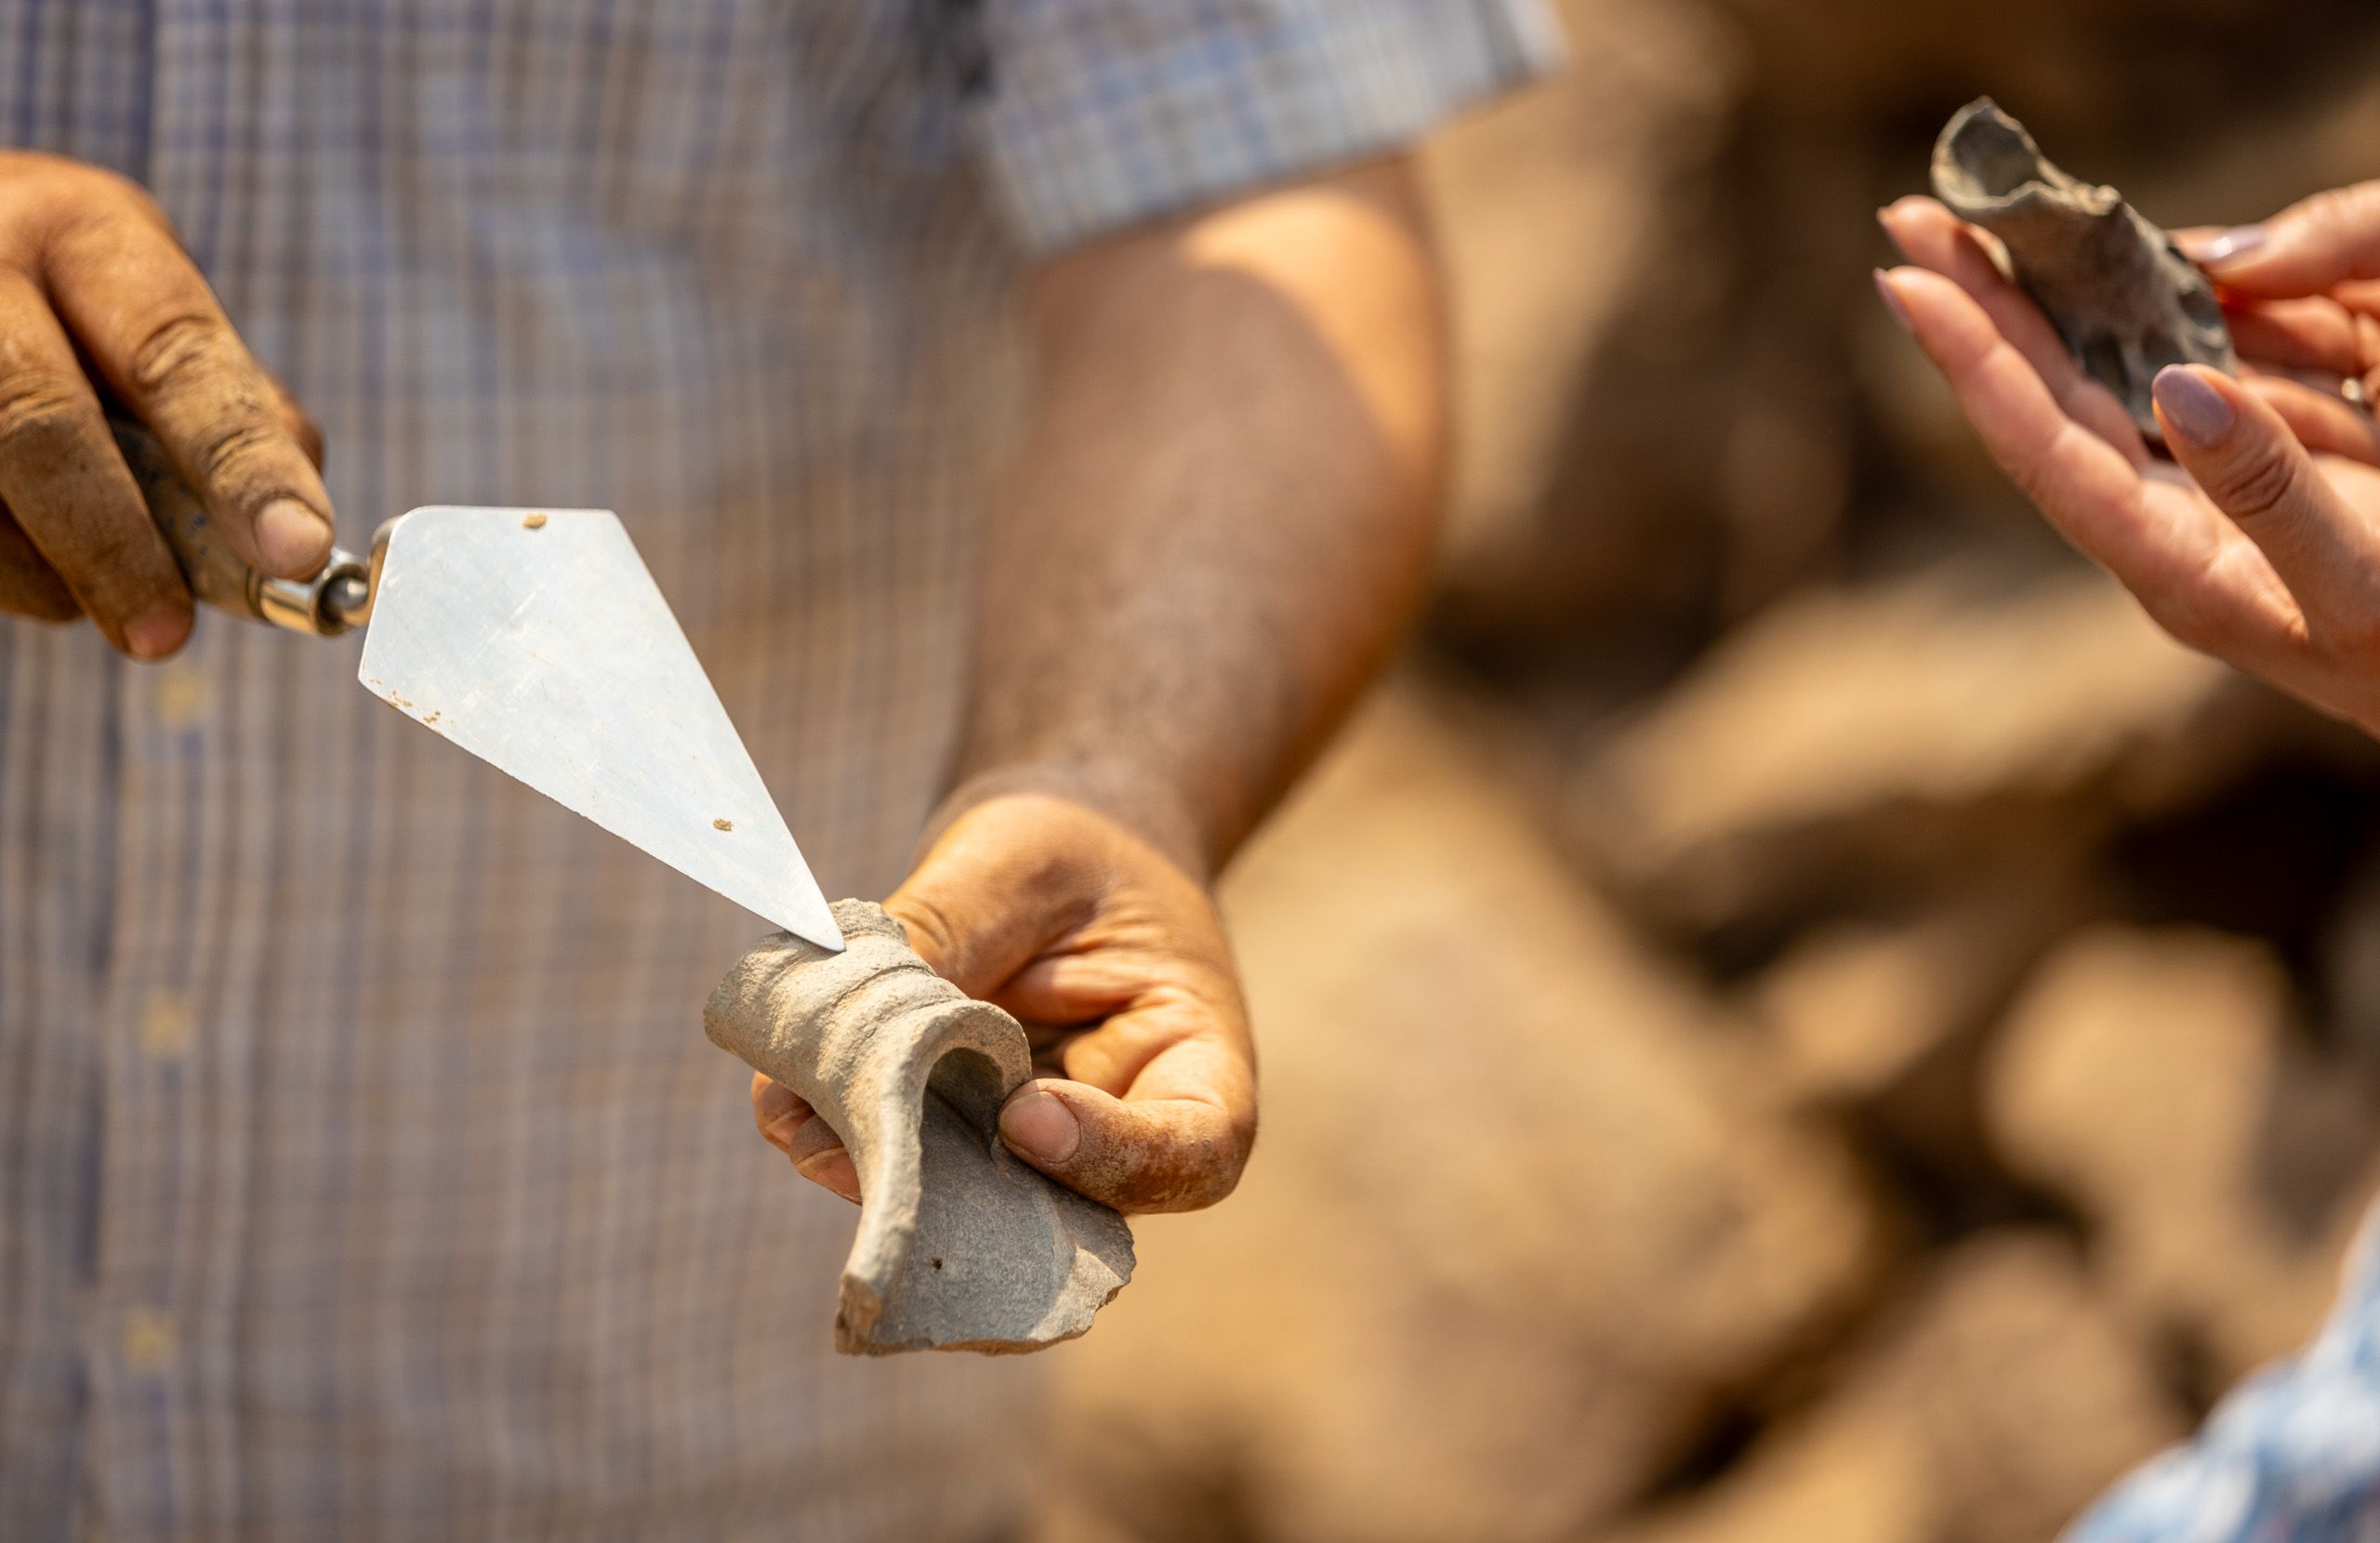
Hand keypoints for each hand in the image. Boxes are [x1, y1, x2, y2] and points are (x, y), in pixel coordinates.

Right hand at [0, 152, 331, 655]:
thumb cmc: (64, 299)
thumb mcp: (149, 308)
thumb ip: (225, 401)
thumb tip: (295, 517)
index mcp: (87, 235)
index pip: (175, 356)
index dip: (240, 463)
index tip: (299, 550)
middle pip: (39, 423)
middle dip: (114, 546)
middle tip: (167, 634)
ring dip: (53, 574)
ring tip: (116, 598)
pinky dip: (10, 574)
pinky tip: (42, 564)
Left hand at [752, 788, 1257, 1214]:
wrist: (1064, 842)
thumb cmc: (1074, 841)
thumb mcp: (1024, 863)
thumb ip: (946, 936)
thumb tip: (825, 1007)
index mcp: (1196, 1060)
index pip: (1193, 1149)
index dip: (1110, 1157)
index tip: (1023, 1118)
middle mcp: (1131, 1130)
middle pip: (1074, 1209)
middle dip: (965, 1196)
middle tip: (864, 1159)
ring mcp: (1048, 1151)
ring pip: (984, 1205)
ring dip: (894, 1178)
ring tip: (807, 1130)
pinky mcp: (972, 1141)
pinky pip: (924, 1164)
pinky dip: (858, 1144)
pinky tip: (793, 1110)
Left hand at [1877, 195, 2379, 736]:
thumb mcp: (2363, 586)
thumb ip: (2271, 493)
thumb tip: (2179, 386)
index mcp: (2172, 565)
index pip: (2043, 446)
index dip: (1973, 359)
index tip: (1906, 278)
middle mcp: (2169, 526)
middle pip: (2050, 399)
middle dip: (1982, 306)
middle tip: (1912, 216)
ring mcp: (2213, 496)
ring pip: (2109, 378)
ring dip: (2052, 300)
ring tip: (1986, 225)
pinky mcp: (2266, 470)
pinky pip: (2193, 373)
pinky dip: (2152, 312)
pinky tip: (2115, 266)